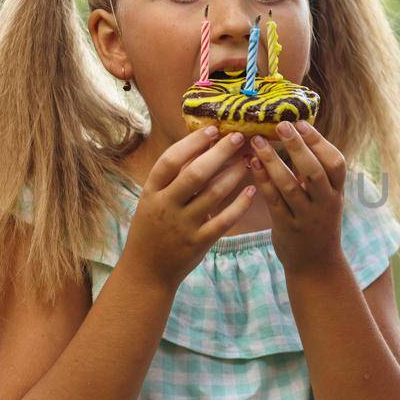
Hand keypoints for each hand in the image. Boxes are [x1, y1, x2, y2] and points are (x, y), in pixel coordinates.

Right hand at [125, 126, 255, 288]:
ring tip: (248, 160)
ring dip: (234, 174)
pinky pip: (224, 220)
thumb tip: (200, 146)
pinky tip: (252, 191)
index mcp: (151, 192)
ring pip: (213, 194)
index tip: (212, 129)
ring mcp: (183, 225)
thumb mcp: (152, 201)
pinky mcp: (199, 242)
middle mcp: (166, 206)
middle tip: (238, 137)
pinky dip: (240, 204)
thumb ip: (173, 179)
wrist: (147, 270)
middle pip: (194, 173)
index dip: (191, 143)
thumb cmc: (153, 229)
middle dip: (218, 153)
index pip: (169, 161)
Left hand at [248, 120, 346, 280]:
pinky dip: (263, 181)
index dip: (319, 142)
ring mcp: (306, 217)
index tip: (301, 123)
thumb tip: (297, 137)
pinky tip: (251, 164)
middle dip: (297, 146)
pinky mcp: (287, 228)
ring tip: (257, 141)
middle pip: (314, 171)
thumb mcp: (325, 199)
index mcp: (337, 193)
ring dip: (273, 161)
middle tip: (280, 125)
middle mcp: (325, 203)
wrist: (317, 265)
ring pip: (290, 185)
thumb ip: (315, 174)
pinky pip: (274, 201)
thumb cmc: (317, 223)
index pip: (336, 162)